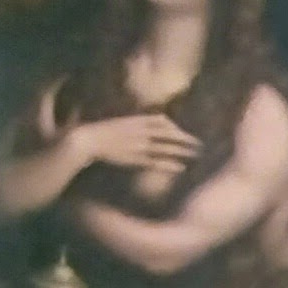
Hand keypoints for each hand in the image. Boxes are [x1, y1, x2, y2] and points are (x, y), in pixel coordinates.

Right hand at [75, 110, 196, 177]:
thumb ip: (128, 125)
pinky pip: (157, 161)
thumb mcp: (116, 124)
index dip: (173, 126)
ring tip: (197, 155)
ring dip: (183, 151)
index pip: (161, 120)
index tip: (180, 131)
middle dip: (186, 138)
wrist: (87, 140)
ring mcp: (140, 145)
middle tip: (200, 143)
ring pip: (167, 147)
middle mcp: (142, 131)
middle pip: (169, 133)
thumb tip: (133, 127)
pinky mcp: (136, 158)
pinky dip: (170, 164)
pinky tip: (181, 167)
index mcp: (136, 120)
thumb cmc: (98, 133)